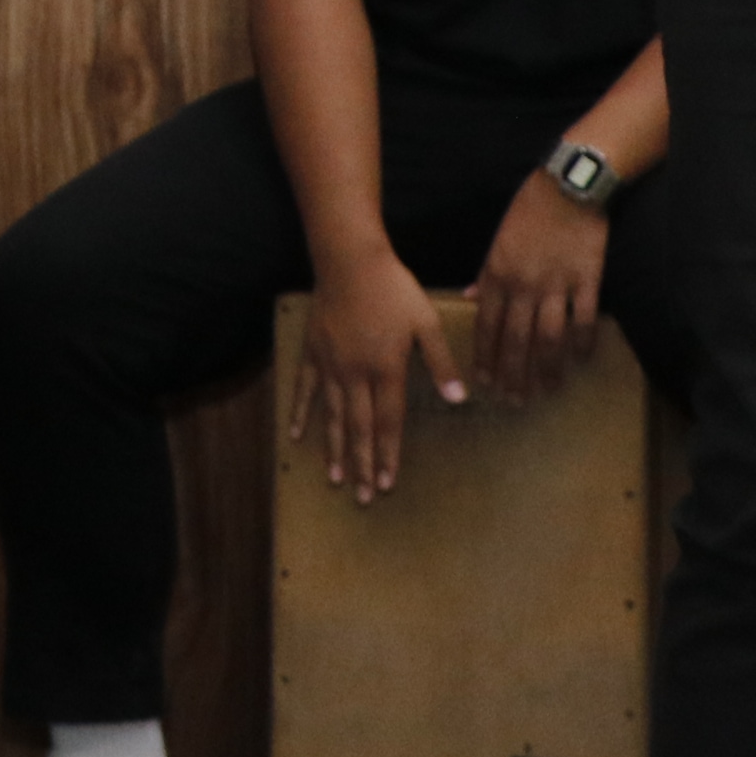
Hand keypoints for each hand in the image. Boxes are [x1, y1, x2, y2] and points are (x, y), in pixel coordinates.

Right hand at [290, 247, 461, 504]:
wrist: (348, 258)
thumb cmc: (392, 288)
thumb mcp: (426, 321)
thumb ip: (440, 362)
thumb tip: (459, 399)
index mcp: (386, 369)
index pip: (388, 422)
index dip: (389, 455)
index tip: (387, 483)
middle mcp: (355, 374)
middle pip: (360, 428)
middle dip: (363, 465)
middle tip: (363, 498)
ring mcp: (330, 365)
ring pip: (333, 416)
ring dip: (336, 450)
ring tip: (336, 479)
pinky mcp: (313, 351)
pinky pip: (305, 388)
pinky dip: (302, 414)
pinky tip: (296, 436)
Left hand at [469, 174, 613, 406]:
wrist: (567, 186)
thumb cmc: (529, 210)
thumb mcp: (498, 240)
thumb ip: (485, 274)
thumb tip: (468, 298)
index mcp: (498, 274)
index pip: (488, 325)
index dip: (486, 357)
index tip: (485, 384)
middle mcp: (524, 285)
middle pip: (516, 339)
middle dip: (513, 374)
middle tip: (514, 402)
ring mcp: (557, 285)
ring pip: (549, 337)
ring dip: (547, 369)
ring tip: (547, 391)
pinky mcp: (587, 281)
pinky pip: (584, 320)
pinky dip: (582, 343)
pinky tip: (580, 362)